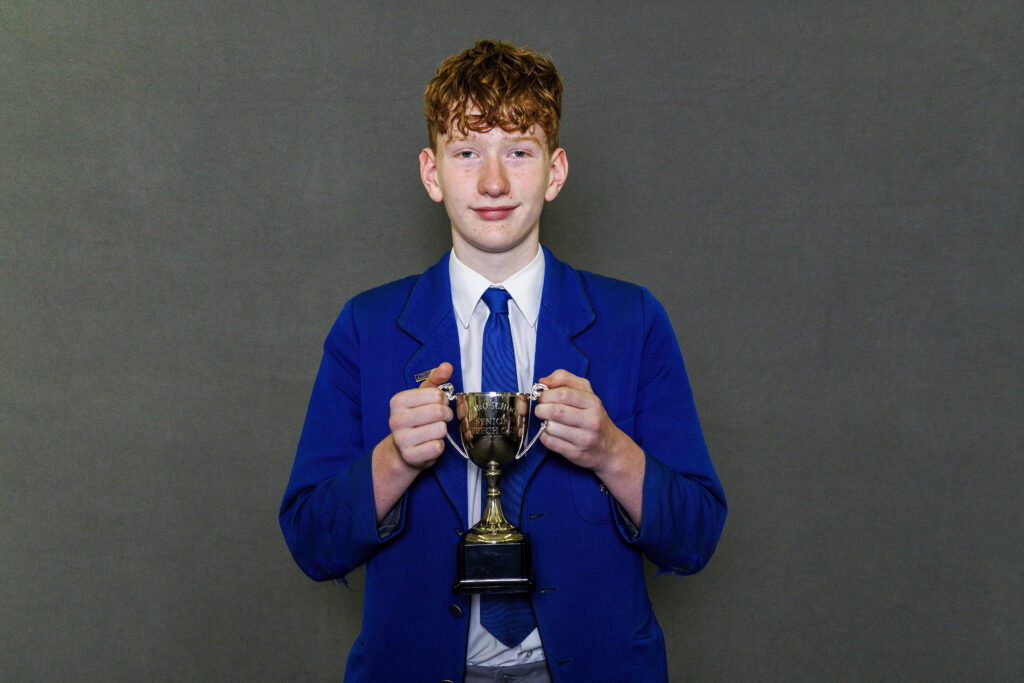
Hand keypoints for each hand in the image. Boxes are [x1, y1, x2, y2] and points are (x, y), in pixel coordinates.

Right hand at [372, 362, 453, 521]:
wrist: (401, 452)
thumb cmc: (415, 420)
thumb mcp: (422, 397)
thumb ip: (435, 380)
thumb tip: (447, 366)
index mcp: (398, 401)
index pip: (436, 395)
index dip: (442, 400)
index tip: (437, 405)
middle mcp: (396, 420)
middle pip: (439, 412)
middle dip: (445, 415)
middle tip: (439, 419)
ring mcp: (401, 439)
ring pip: (440, 429)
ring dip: (442, 432)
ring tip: (432, 432)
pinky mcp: (410, 456)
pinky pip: (438, 447)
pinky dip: (439, 446)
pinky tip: (428, 444)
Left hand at [534, 369, 644, 524]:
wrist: (613, 452)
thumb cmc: (595, 418)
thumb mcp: (587, 393)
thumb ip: (566, 380)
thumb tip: (543, 378)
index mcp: (594, 401)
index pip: (563, 391)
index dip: (546, 393)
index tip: (542, 396)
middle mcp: (592, 420)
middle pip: (553, 409)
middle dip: (541, 409)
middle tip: (541, 411)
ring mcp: (584, 439)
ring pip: (550, 427)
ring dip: (544, 425)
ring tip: (550, 424)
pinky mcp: (577, 455)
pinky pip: (551, 444)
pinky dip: (547, 440)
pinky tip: (555, 438)